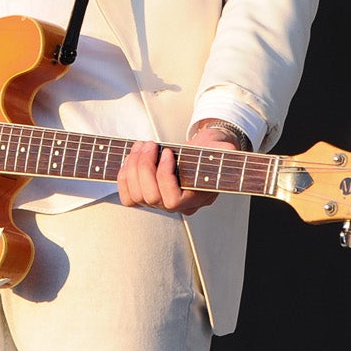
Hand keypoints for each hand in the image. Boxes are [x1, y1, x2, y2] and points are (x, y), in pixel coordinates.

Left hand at [115, 122, 241, 215]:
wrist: (203, 152)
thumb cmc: (212, 150)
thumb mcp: (223, 148)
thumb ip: (225, 151)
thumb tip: (226, 151)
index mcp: (197, 198)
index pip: (173, 201)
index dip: (165, 177)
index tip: (168, 152)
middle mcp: (178, 206)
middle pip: (151, 198)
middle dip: (144, 167)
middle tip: (150, 144)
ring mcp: (161, 203)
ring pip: (136, 196)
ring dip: (133, 167)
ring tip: (142, 145)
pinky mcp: (146, 196)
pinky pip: (128, 196)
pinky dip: (124, 176)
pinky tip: (133, 157)